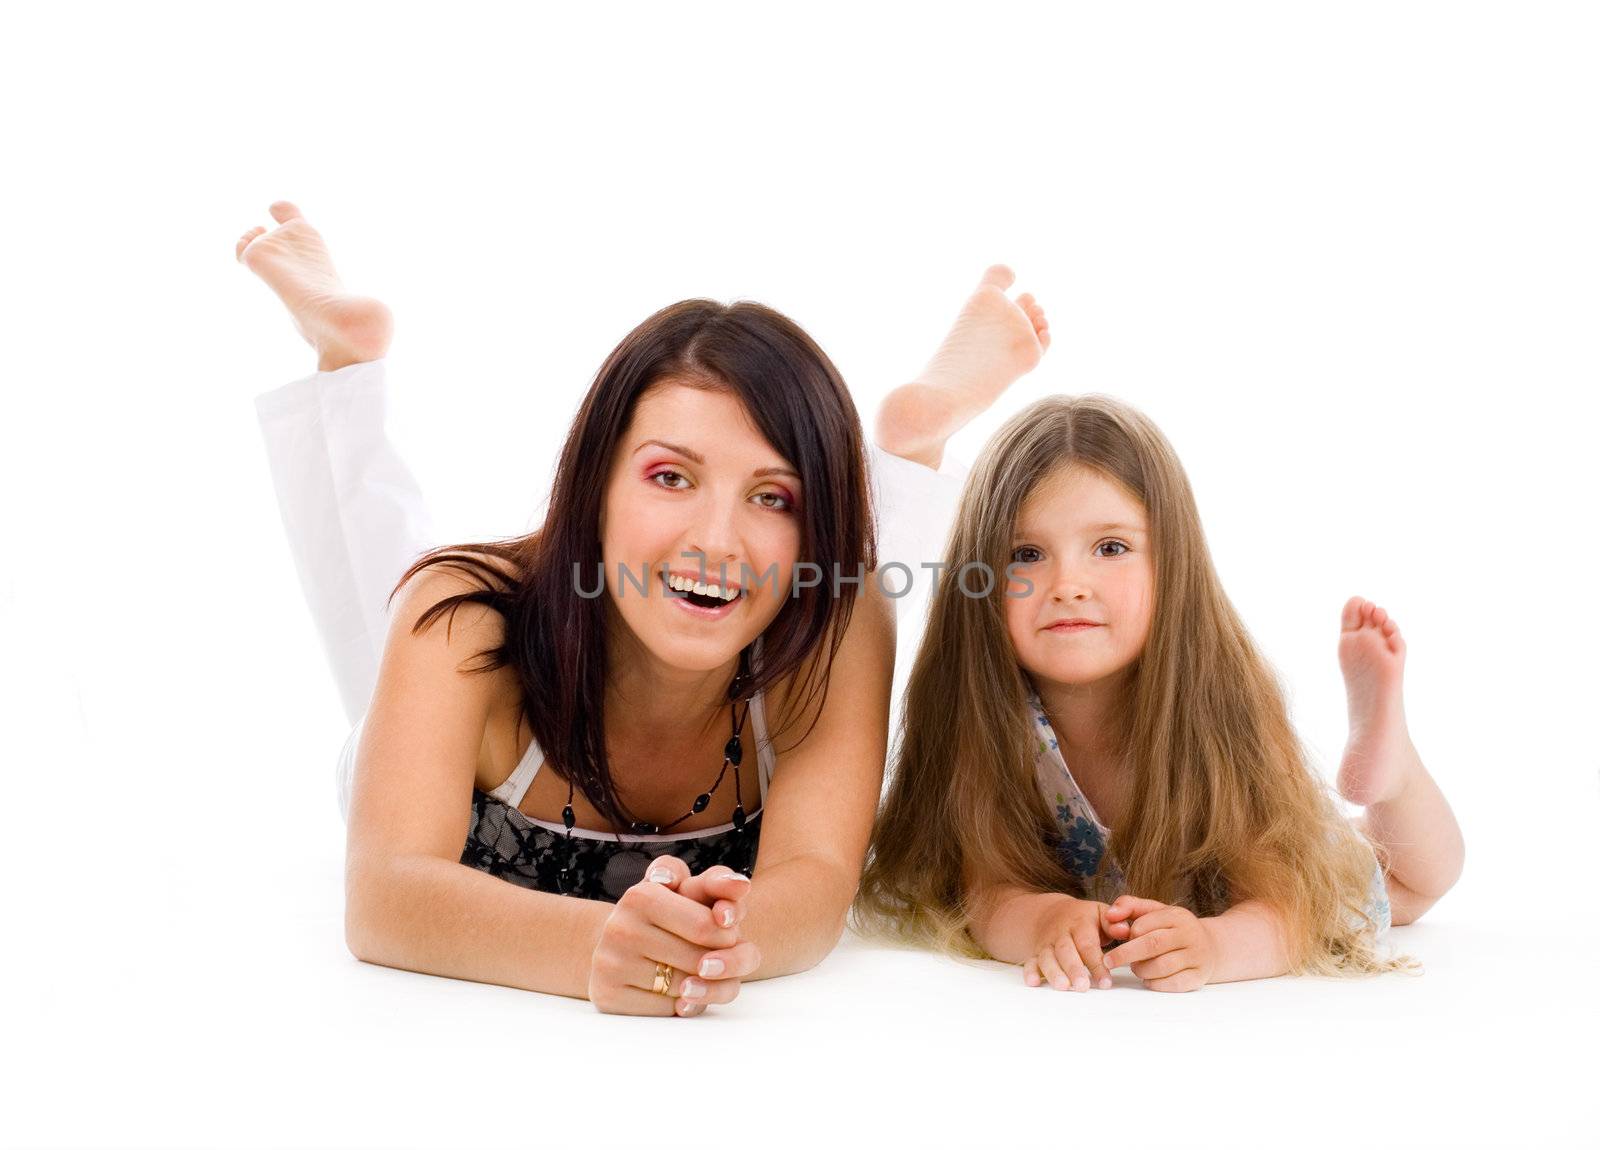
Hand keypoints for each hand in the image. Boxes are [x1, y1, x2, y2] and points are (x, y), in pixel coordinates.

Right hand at [587, 856, 760, 1016]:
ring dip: (704, 986)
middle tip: (718, 958)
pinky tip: (677, 990)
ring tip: (700, 974)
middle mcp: (621, 928)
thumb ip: (717, 881)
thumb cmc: (665, 913)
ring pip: (684, 989)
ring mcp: (611, 964)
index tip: (728, 936)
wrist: (615, 943)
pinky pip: (666, 1010)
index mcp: (641, 896)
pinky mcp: (607, 996)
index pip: (704, 926)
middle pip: (697, 961)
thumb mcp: (685, 888)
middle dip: (718, 963)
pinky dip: (681, 1004)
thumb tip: (741, 885)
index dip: (727, 936)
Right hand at [1023, 894, 1129, 991]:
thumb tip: (1124, 930)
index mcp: (1079, 922)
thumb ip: (1114, 923)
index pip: (1087, 943)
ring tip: (1063, 987)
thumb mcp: (1101, 913)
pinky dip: (1030, 972)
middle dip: (1073, 969)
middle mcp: (1060, 933)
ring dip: (1054, 972)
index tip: (1105, 982)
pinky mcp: (1036, 952)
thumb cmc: (1084, 919)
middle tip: (1082, 987)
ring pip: (1047, 957)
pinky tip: (1033, 982)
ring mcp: (1047, 943)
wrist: (1053, 913)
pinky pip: (1030, 961)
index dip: (1096, 963)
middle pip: (1066, 951)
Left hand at [1101, 895, 1218, 992]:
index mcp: (1177, 916)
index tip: (1119, 939)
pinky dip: (1156, 984)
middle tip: (1109, 961)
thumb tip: (1109, 914)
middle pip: (1152, 945)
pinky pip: (1174, 984)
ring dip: (1141, 970)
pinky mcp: (1199, 977)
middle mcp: (1190, 934)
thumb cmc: (1173, 929)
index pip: (1144, 924)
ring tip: (1135, 968)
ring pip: (1162, 966)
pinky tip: (1149, 979)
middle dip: (1125, 954)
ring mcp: (1197, 956)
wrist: (1211, 946)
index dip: (1128, 934)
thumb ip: (1129, 906)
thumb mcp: (1154, 911)